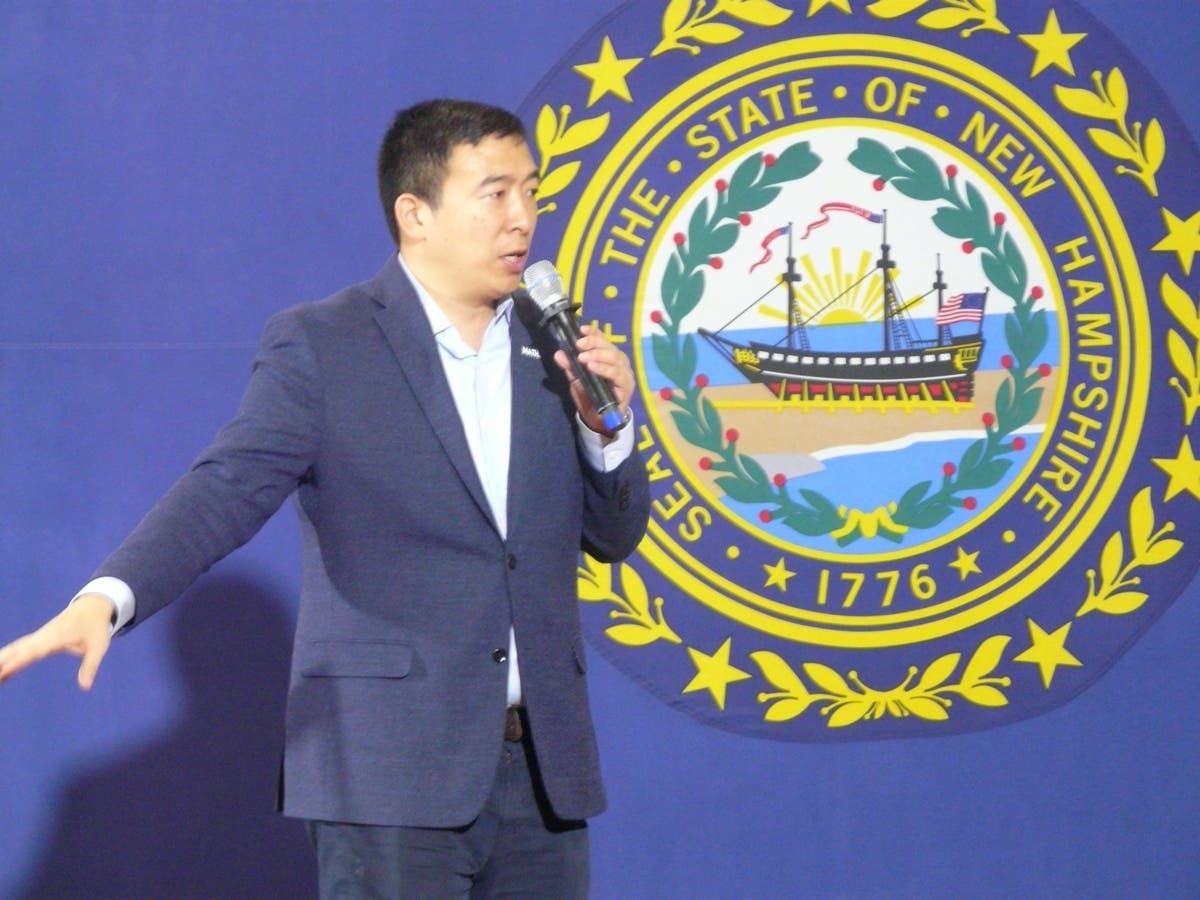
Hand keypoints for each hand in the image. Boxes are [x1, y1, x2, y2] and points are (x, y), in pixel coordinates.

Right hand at [0, 593, 114, 689]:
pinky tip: (2, 674)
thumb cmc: (96, 626)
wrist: (93, 606)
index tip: (3, 672)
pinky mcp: (39, 639)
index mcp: (56, 636)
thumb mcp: (98, 646)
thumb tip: (85, 687)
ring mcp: (39, 637)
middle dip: (2, 661)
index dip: (18, 661)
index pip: (33, 651)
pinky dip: (9, 659)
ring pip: (16, 649)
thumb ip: (90, 666)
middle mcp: (43, 636)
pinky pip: (20, 650)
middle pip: (18, 649)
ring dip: (2, 660)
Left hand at [554, 323, 634, 434]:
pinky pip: (617, 374)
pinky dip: (605, 369)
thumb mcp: (577, 381)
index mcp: (608, 357)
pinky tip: (593, 367)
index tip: (581, 330)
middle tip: (579, 345)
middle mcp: (619, 362)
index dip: (594, 333)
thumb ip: (570, 367)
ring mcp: (624, 373)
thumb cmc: (590, 397)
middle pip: (609, 347)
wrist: (599, 420)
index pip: (603, 340)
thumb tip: (559, 353)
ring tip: (584, 357)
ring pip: (615, 358)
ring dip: (598, 355)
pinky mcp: (626, 386)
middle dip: (594, 343)